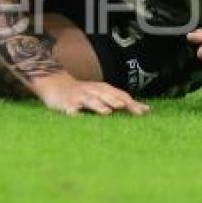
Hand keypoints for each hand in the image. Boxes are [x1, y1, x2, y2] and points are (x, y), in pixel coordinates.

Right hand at [34, 74, 149, 115]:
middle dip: (115, 100)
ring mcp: (79, 97)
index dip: (131, 102)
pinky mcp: (66, 104)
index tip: (143, 112)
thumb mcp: (103, 93)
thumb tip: (147, 109)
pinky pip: (70, 109)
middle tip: (125, 107)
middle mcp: (92, 91)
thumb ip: (121, 101)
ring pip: (89, 100)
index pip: (119, 95)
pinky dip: (75, 113)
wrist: (55, 84)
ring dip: (98, 105)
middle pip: (106, 95)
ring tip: (107, 112)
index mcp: (102, 89)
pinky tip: (79, 118)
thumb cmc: (84, 92)